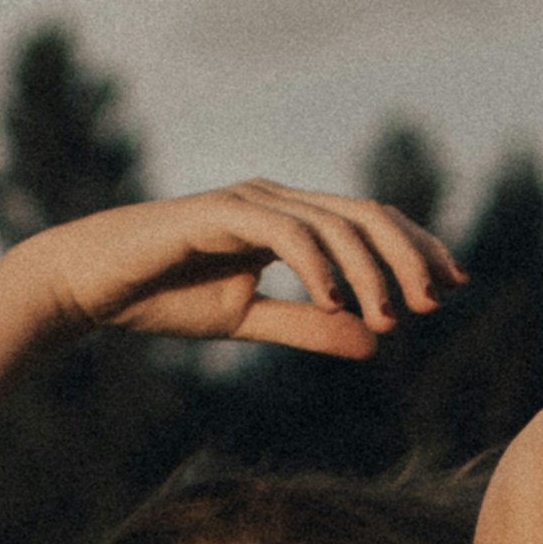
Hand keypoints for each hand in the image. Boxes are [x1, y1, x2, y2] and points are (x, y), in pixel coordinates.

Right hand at [22, 176, 461, 357]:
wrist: (91, 286)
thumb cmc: (160, 298)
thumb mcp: (247, 321)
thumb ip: (309, 326)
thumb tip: (374, 343)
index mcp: (287, 220)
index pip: (368, 225)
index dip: (415, 251)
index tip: (451, 288)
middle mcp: (276, 200)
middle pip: (365, 215)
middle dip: (409, 256)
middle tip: (436, 302)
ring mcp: (249, 200)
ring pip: (333, 223)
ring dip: (370, 269)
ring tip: (391, 316)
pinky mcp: (220, 213)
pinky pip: (285, 233)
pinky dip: (317, 265)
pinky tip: (338, 301)